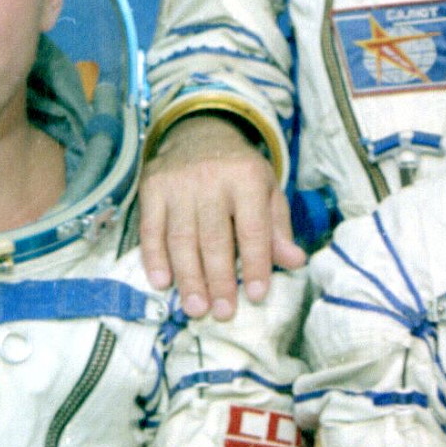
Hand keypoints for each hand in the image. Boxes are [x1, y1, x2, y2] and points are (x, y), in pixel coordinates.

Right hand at [138, 113, 304, 320]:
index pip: (252, 229)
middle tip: (222, 312)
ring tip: (196, 308)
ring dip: (188, 277)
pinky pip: (151, 229)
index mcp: (246, 178)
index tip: (256, 296)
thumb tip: (295, 262)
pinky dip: (155, 258)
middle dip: (218, 280)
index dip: (255, 264)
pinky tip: (162, 283)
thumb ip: (278, 229)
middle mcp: (211, 179)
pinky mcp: (151, 188)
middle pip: (214, 238)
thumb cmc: (239, 172)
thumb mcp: (267, 192)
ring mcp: (178, 184)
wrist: (200, 133)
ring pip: (182, 238)